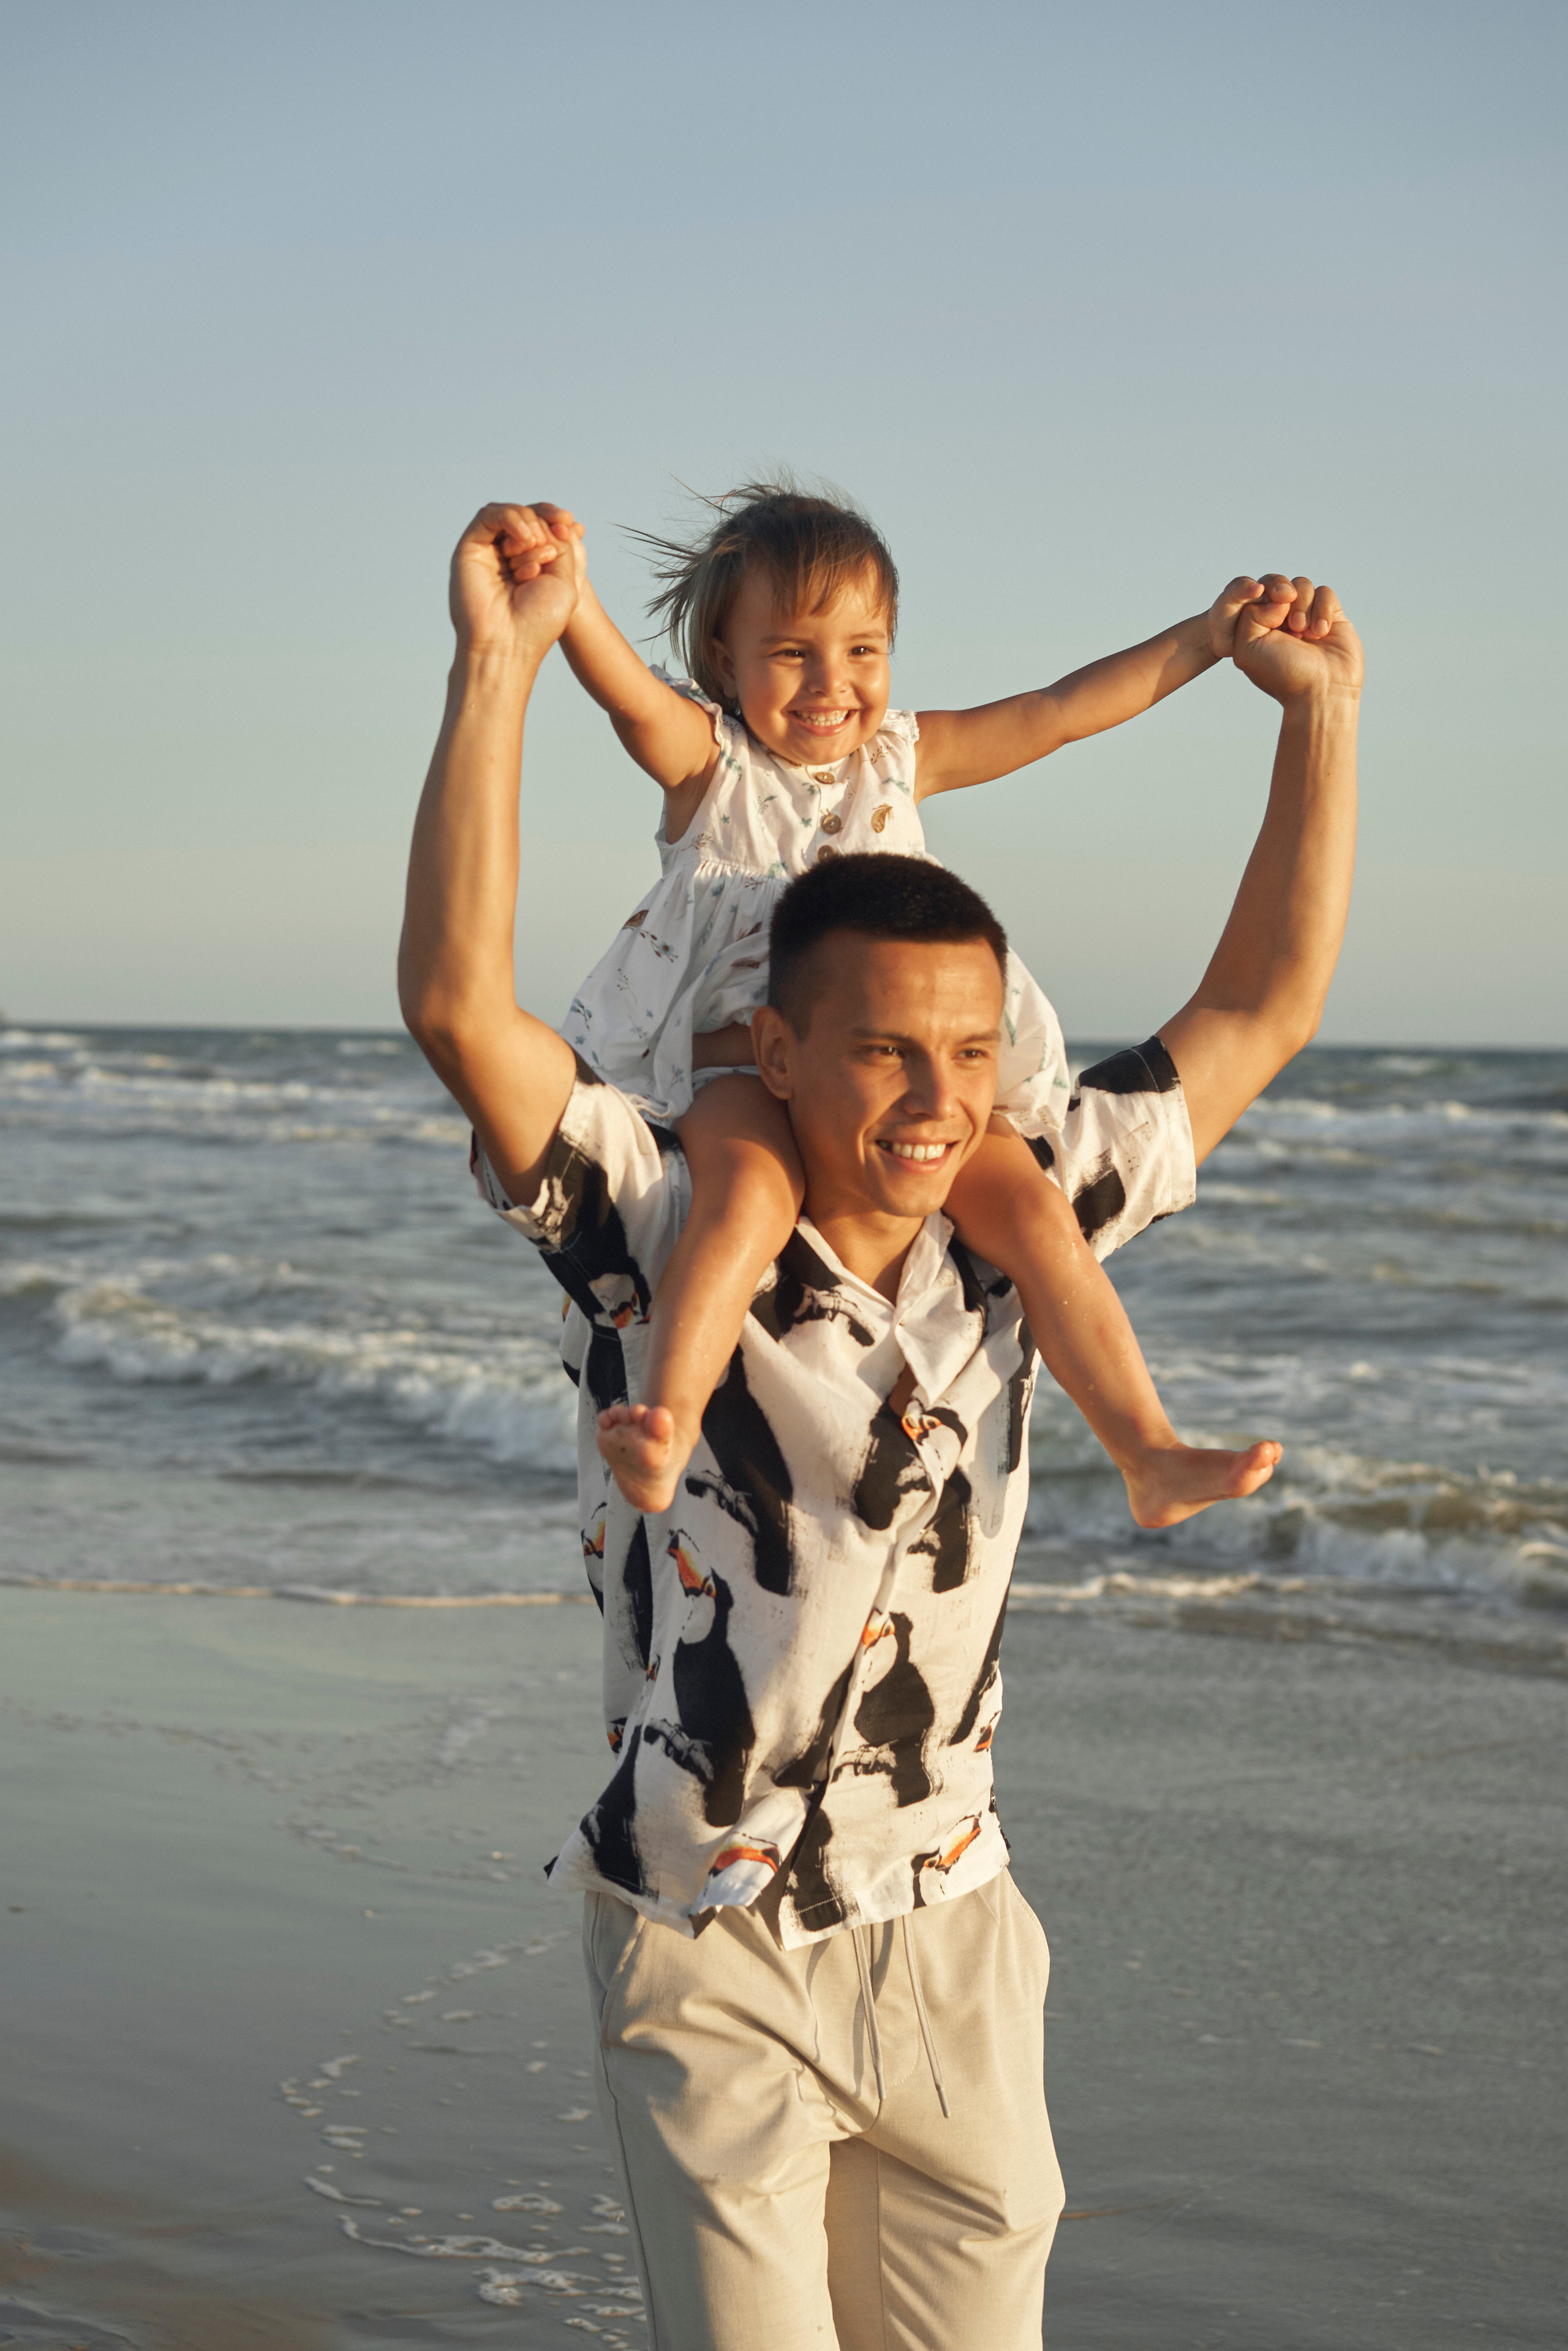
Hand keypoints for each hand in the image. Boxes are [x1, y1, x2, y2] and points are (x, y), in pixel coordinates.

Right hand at [448, 502, 584, 656]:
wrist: (508, 644)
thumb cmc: (537, 622)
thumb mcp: (564, 580)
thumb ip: (562, 546)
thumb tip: (553, 522)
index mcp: (530, 564)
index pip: (541, 525)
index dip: (554, 517)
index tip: (570, 523)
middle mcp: (507, 557)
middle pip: (526, 516)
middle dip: (543, 524)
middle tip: (548, 550)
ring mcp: (488, 552)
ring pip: (507, 513)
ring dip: (527, 523)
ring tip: (534, 546)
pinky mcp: (470, 549)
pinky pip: (489, 515)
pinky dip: (510, 518)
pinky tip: (525, 538)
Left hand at [1212, 574, 1362, 704]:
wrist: (1322, 691)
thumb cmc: (1283, 674)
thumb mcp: (1248, 648)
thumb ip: (1250, 615)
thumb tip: (1278, 599)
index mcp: (1257, 626)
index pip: (1256, 592)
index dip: (1263, 595)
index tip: (1273, 616)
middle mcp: (1280, 619)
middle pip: (1279, 584)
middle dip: (1284, 596)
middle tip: (1291, 624)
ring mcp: (1306, 615)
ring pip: (1302, 585)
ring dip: (1303, 606)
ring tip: (1305, 633)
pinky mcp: (1330, 615)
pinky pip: (1324, 592)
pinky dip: (1322, 609)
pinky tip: (1321, 632)